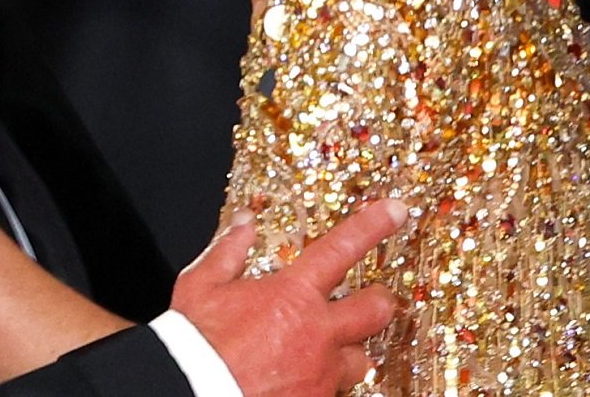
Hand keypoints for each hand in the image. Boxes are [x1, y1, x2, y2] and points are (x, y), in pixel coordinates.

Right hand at [171, 200, 404, 396]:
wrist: (193, 392)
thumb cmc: (196, 342)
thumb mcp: (202, 284)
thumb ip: (229, 250)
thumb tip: (245, 222)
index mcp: (292, 295)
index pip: (342, 248)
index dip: (373, 225)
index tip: (396, 210)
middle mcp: (317, 334)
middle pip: (375, 311)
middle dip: (381, 300)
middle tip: (377, 296)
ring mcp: (321, 374)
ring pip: (361, 360)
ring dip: (352, 349)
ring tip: (336, 345)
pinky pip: (334, 389)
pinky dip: (324, 379)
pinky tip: (304, 374)